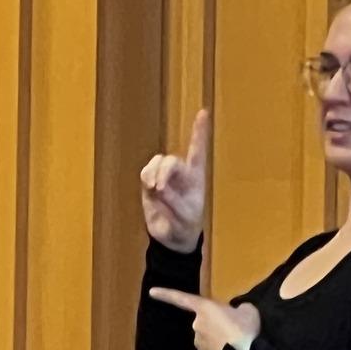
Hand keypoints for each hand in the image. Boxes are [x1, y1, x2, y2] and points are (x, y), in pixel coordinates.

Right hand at [140, 109, 209, 253]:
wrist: (173, 237)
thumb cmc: (186, 225)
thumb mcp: (185, 217)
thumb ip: (173, 202)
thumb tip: (158, 188)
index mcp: (196, 177)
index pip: (199, 150)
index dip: (200, 132)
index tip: (204, 112)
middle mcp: (181, 173)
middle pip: (172, 160)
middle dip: (164, 171)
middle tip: (159, 187)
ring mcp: (164, 176)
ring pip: (157, 163)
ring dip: (154, 174)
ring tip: (155, 190)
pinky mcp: (150, 183)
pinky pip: (146, 172)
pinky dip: (146, 178)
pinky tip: (150, 188)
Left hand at [146, 289, 259, 349]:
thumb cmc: (244, 329)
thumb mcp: (248, 310)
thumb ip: (238, 309)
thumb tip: (235, 313)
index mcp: (205, 309)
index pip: (182, 299)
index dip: (167, 294)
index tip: (151, 292)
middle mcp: (196, 325)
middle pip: (204, 323)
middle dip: (215, 325)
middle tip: (234, 329)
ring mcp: (198, 344)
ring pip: (207, 339)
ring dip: (218, 340)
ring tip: (236, 343)